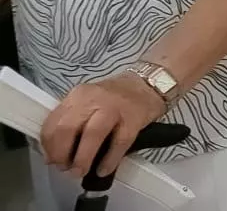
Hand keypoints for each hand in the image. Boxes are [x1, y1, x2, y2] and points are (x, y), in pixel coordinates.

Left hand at [41, 73, 168, 178]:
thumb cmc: (115, 97)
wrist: (150, 83)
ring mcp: (115, 107)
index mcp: (78, 96)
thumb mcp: (88, 101)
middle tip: (65, 168)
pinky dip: (109, 159)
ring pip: (92, 134)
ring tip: (80, 171)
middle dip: (61, 153)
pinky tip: (103, 169)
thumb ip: (71, 121)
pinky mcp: (134, 118)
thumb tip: (55, 154)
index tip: (51, 160)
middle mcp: (93, 98)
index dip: (48, 146)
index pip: (53, 123)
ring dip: (82, 158)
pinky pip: (119, 142)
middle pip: (68, 128)